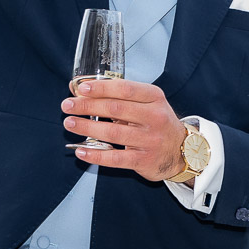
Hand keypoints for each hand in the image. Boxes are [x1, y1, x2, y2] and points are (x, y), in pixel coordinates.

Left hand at [62, 78, 186, 182]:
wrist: (181, 150)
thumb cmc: (158, 123)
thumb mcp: (148, 104)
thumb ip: (119, 97)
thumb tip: (82, 91)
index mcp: (154, 98)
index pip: (125, 89)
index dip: (100, 88)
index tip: (81, 88)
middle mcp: (154, 117)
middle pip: (115, 109)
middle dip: (87, 106)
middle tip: (67, 105)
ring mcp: (150, 140)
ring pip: (112, 133)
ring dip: (87, 128)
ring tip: (70, 123)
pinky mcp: (144, 160)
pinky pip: (115, 158)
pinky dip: (96, 155)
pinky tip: (81, 151)